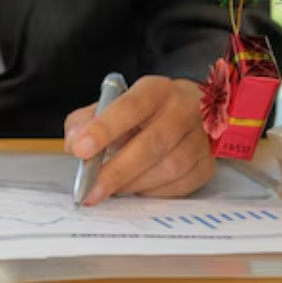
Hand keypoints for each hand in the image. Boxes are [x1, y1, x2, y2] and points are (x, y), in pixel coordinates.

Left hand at [64, 76, 214, 204]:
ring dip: (134, 184)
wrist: (192, 115)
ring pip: (168, 168)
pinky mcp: (207, 163)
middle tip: (91, 190)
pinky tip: (140, 187)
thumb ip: (86, 121)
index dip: (104, 128)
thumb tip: (74, 144)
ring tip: (112, 188)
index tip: (80, 149)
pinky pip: (180, 185)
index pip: (129, 107)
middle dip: (117, 171)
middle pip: (152, 143)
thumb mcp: (112, 106)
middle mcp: (183, 110)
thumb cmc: (144, 114)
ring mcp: (200, 138)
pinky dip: (154, 191)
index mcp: (155, 90)